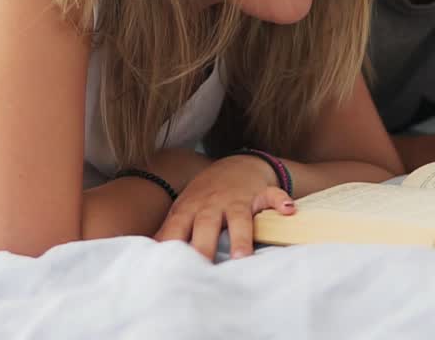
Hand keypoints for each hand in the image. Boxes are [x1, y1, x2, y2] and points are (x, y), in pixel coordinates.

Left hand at [154, 155, 294, 260]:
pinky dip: (280, 201)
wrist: (236, 164)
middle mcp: (211, 204)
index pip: (176, 229)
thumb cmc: (204, 196)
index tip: (166, 269)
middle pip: (205, 225)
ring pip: (238, 217)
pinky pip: (272, 196)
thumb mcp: (182, 210)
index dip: (170, 247)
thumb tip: (145, 258)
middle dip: (202, 246)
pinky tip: (289, 211)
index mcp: (189, 209)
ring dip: (240, 236)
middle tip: (200, 269)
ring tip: (242, 258)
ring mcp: (236, 199)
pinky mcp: (259, 193)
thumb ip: (169, 232)